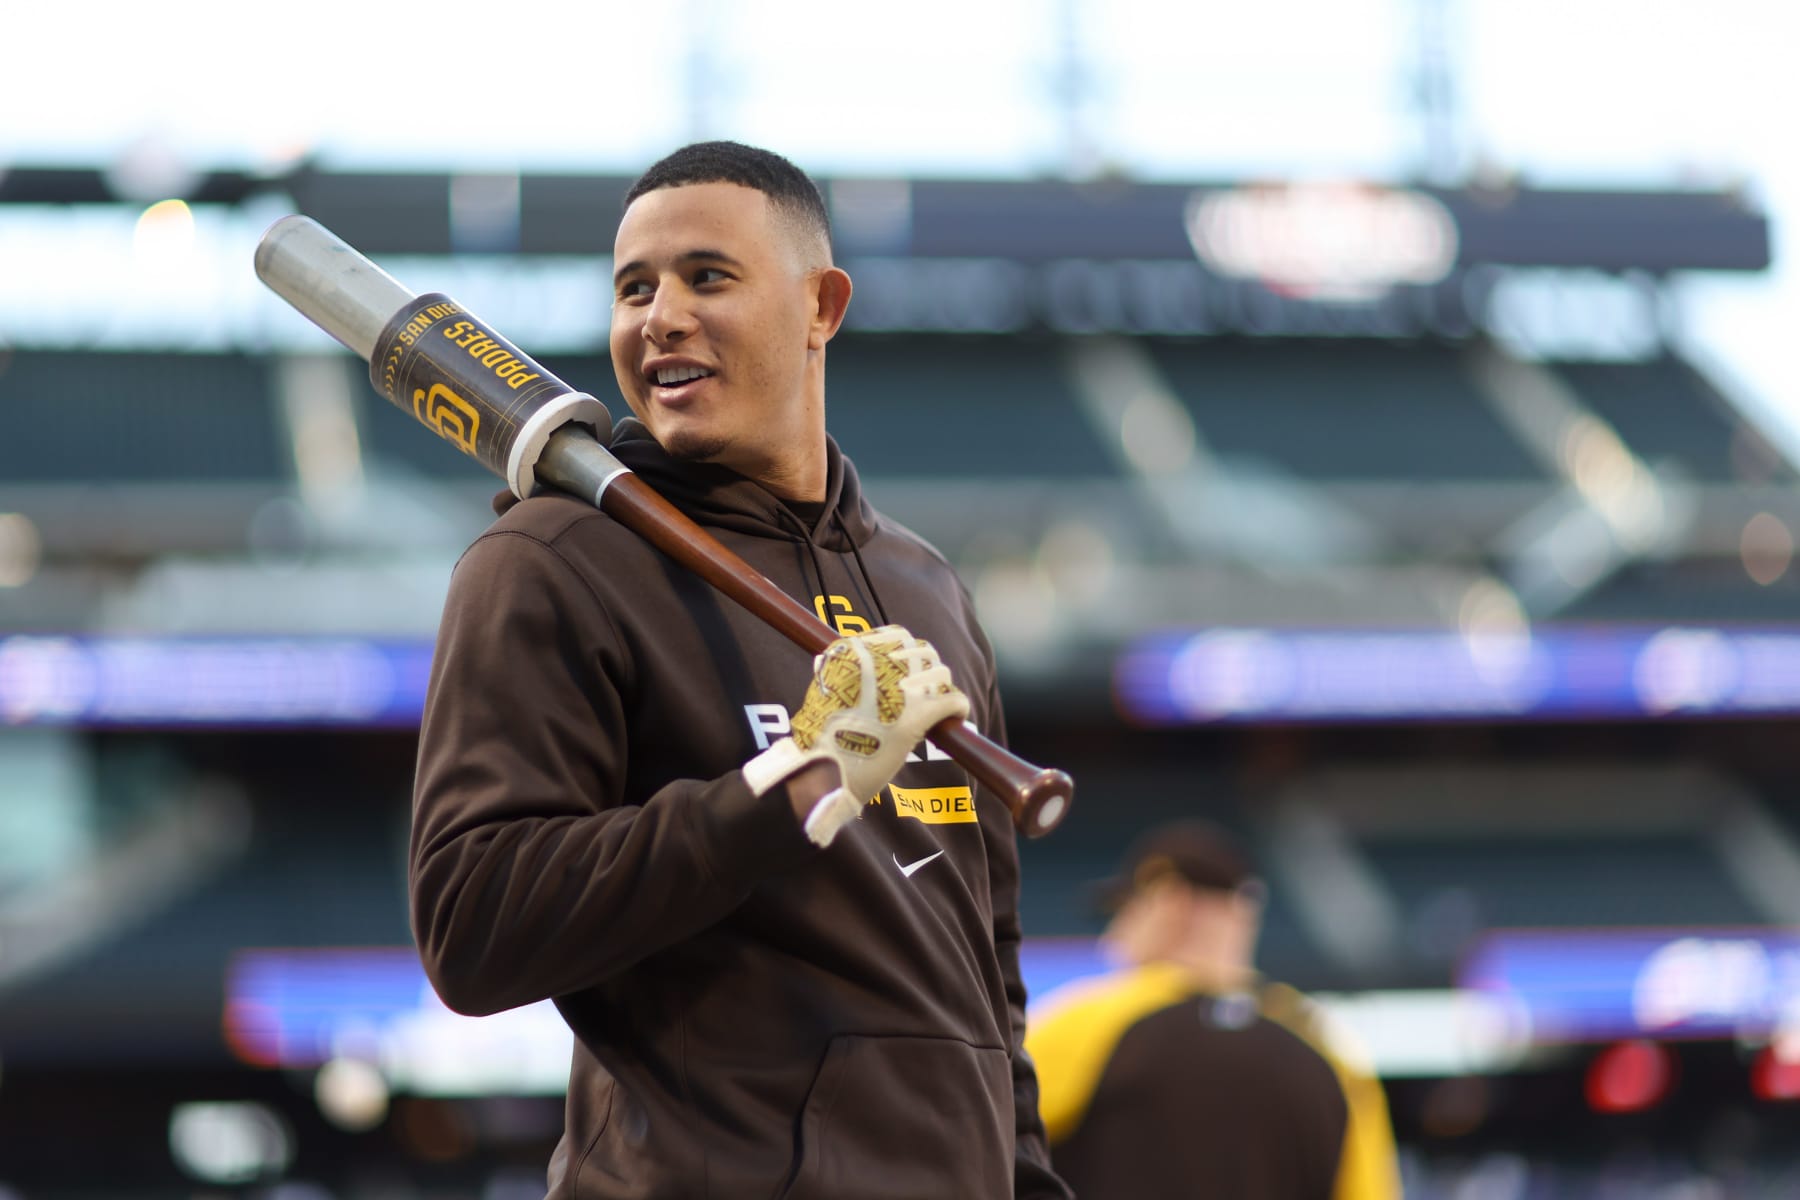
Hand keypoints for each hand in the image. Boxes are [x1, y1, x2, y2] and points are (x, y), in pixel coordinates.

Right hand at [743, 625, 969, 845]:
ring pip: (941, 673)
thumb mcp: (816, 694)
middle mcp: (882, 664)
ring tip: (935, 702)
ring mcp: (902, 689)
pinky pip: (953, 701)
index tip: (903, 665)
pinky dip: (959, 707)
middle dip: (925, 667)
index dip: (904, 651)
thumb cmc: (819, 738)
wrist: (822, 772)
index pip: (896, 636)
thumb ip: (828, 672)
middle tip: (921, 688)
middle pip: (922, 651)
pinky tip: (956, 716)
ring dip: (941, 686)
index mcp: (855, 653)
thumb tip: (825, 659)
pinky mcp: (920, 716)